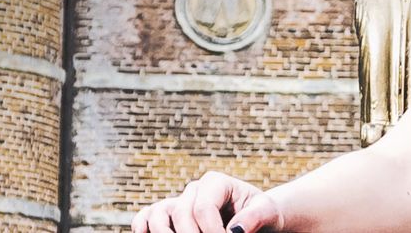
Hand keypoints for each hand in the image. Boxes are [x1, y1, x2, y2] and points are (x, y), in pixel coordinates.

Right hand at [133, 171, 285, 232]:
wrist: (257, 219)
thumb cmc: (262, 214)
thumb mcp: (268, 212)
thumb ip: (256, 216)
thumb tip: (235, 230)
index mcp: (216, 182)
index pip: (204, 207)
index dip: (211, 231)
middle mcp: (193, 190)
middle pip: (181, 212)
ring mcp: (179, 201)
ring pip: (159, 213)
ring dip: (162, 232)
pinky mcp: (170, 216)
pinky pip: (147, 216)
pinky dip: (142, 225)